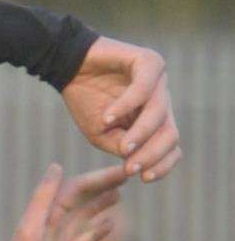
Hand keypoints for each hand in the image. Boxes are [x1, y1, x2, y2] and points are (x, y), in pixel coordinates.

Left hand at [0, 163, 122, 240]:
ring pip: (83, 217)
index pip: (75, 188)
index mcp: (44, 214)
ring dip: (100, 204)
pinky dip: (97, 231)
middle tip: (128, 176)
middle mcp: (51, 224)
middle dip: (102, 187)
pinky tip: (111, 225)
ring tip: (119, 194)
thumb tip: (56, 166)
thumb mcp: (31, 228)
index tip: (122, 171)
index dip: (97, 178)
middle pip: (81, 199)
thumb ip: (43, 198)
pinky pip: (84, 239)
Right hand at [60, 36, 181, 181]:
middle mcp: (160, 100)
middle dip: (152, 154)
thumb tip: (134, 161)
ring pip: (159, 113)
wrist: (70, 68)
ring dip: (141, 134)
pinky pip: (144, 88)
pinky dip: (127, 106)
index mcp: (153, 119)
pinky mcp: (148, 61)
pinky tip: (108, 118)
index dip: (163, 164)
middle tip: (132, 168)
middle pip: (171, 132)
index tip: (145, 178)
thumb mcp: (100, 135)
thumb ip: (120, 148)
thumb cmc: (86, 101)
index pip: (171, 144)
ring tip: (122, 147)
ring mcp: (157, 80)